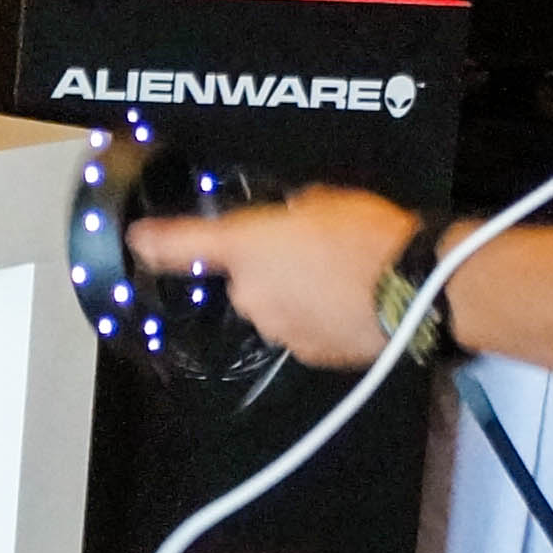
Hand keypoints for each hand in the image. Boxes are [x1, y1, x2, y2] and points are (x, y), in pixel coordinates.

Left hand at [126, 184, 413, 364]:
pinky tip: (348, 303)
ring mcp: (276, 327)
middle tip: (311, 251)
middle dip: (268, 268)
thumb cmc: (369, 237)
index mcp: (246, 245)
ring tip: (338, 278)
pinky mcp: (305, 353)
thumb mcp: (324, 200)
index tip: (138, 241)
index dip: (156, 242)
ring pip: (272, 306)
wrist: (413, 290)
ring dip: (294, 294)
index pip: (183, 244)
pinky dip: (317, 318)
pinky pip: (300, 329)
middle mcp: (250, 292)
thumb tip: (290, 220)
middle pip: (243, 280)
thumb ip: (291, 212)